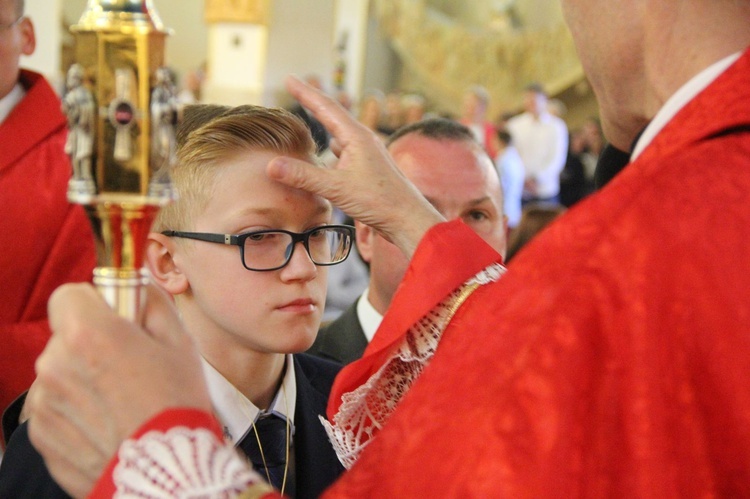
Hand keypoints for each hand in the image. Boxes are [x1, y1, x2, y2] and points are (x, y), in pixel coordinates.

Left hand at [26, 283, 211, 497]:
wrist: (164, 472)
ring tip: (121, 400)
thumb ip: (153, 303)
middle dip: (92, 342)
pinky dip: (76, 411)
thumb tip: (138, 285)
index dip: (94, 303)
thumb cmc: (176, 404)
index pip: (68, 294)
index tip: (115, 318)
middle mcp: (56, 363)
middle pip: (65, 336)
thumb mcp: (180, 342)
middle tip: (130, 364)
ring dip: (83, 378)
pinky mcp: (41, 433)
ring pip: (60, 372)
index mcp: (89, 333)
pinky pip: (56, 407)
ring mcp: (45, 401)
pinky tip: (108, 422)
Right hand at [267, 75, 444, 258]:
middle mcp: (364, 140)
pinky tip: (329, 152)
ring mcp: (368, 154)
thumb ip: (303, 176)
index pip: (326, 107)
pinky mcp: (369, 169)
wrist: (408, 219)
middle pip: (333, 115)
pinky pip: (345, 150)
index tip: (288, 79)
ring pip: (340, 133)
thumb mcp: (336, 188)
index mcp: (357, 137)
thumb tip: (271, 164)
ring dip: (324, 123)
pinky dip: (332, 146)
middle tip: (294, 87)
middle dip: (312, 102)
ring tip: (310, 114)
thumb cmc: (379, 202)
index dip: (305, 93)